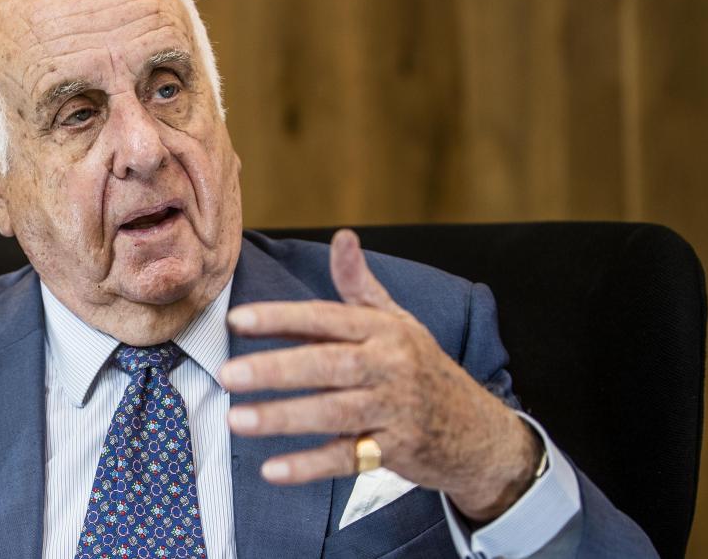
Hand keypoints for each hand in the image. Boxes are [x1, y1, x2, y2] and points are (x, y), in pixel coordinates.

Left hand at [219, 229, 541, 520]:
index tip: (237, 320)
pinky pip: (348, 458)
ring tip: (236, 420)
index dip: (281, 318)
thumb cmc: (424, 369)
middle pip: (327, 364)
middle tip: (227, 373)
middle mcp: (390, 366)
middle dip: (275, 368)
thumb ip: (360, 285)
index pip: (326, 317)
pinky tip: (272, 470)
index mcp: (383, 330)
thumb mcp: (399, 323)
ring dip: (283, 417)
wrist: (480, 433)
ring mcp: (395, 410)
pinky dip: (309, 466)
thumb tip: (342, 236)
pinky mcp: (396, 451)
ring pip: (333, 412)